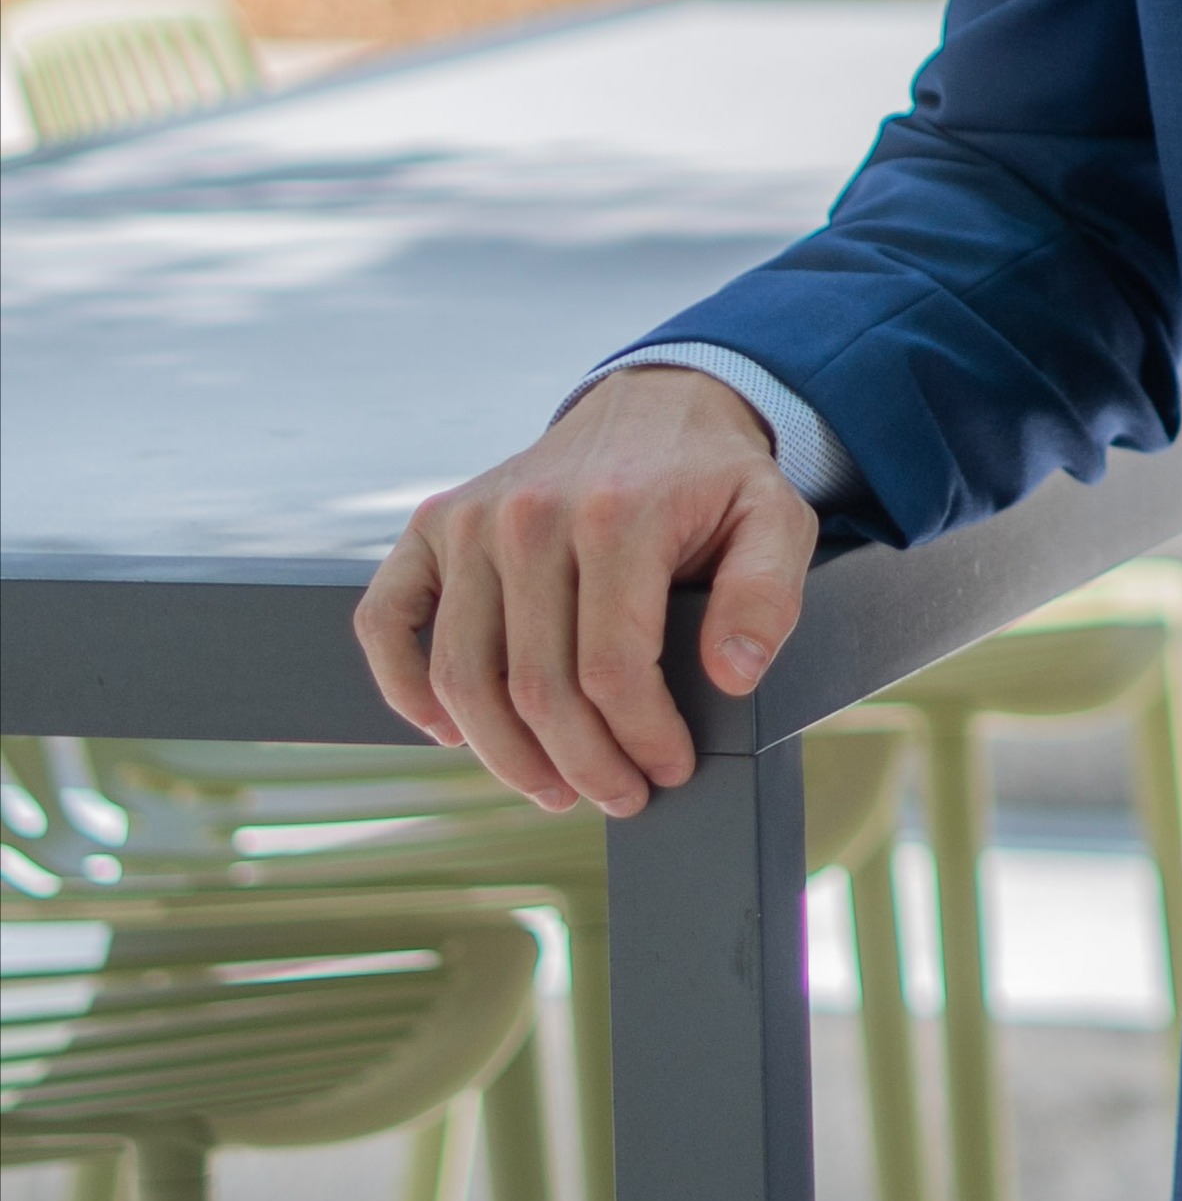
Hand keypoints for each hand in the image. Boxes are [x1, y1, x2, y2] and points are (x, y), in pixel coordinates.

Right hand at [355, 369, 817, 817]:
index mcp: (618, 513)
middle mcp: (531, 513)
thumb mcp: (775, 517)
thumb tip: (732, 676)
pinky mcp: (432, 524)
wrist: (657, 405)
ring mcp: (472, 518)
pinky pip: (386, 621)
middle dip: (582, 765)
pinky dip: (404, 690)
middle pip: (536, 688)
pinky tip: (453, 733)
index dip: (640, 739)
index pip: (613, 670)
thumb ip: (766, 594)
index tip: (669, 769)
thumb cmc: (714, 478)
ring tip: (555, 787)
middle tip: (618, 795)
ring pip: (462, 677)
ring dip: (504, 755)